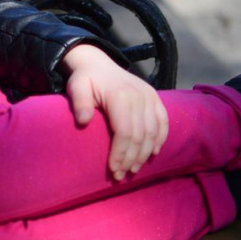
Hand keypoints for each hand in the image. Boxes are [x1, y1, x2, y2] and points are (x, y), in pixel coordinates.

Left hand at [62, 43, 169, 180]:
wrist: (98, 63)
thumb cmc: (86, 80)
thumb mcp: (76, 87)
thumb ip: (79, 103)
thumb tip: (83, 121)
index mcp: (120, 95)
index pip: (124, 132)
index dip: (120, 153)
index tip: (113, 170)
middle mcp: (139, 95)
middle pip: (139, 135)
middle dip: (131, 159)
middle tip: (121, 176)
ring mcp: (150, 96)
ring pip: (153, 132)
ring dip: (144, 154)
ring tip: (133, 170)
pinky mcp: (155, 97)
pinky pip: (163, 121)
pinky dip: (160, 139)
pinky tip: (152, 154)